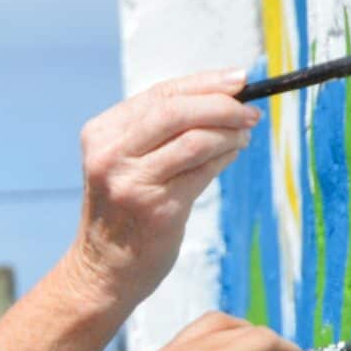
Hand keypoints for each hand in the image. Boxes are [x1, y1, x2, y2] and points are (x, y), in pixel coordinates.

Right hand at [63, 72, 261, 313]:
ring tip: (244, 135)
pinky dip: (225, 157)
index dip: (205, 83)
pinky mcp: (158, 209)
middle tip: (249, 110)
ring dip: (230, 133)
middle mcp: (112, 156)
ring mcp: (133, 183)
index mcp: (101, 135)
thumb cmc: (123, 211)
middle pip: (176, 111)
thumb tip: (224, 97)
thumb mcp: (125, 161)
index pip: (160, 94)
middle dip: (222, 105)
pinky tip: (232, 155)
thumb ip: (160, 130)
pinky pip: (203, 171)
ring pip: (195, 140)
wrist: (104, 270)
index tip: (239, 80)